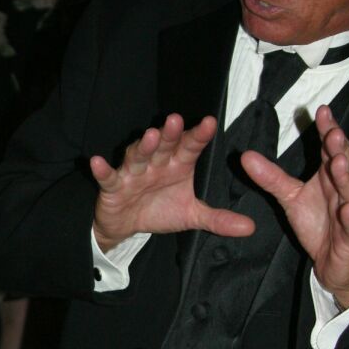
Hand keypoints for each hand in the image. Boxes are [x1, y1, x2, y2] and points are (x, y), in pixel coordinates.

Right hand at [91, 114, 255, 251]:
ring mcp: (133, 172)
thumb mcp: (191, 216)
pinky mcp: (113, 186)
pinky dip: (102, 170)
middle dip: (169, 134)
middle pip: (164, 145)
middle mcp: (156, 163)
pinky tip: (97, 162)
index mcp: (177, 165)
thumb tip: (250, 227)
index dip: (198, 135)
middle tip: (176, 121)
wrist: (126, 226)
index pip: (190, 147)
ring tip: (150, 136)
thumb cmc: (159, 210)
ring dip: (143, 146)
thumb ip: (218, 219)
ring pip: (138, 156)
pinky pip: (108, 176)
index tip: (209, 123)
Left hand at [240, 104, 348, 308]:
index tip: (321, 111)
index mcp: (331, 176)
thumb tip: (245, 156)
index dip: (328, 130)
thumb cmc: (318, 223)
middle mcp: (345, 188)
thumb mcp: (290, 197)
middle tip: (333, 133)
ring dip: (347, 176)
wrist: (333, 260)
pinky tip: (347, 208)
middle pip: (347, 164)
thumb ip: (271, 177)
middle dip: (340, 148)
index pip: (331, 148)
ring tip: (337, 163)